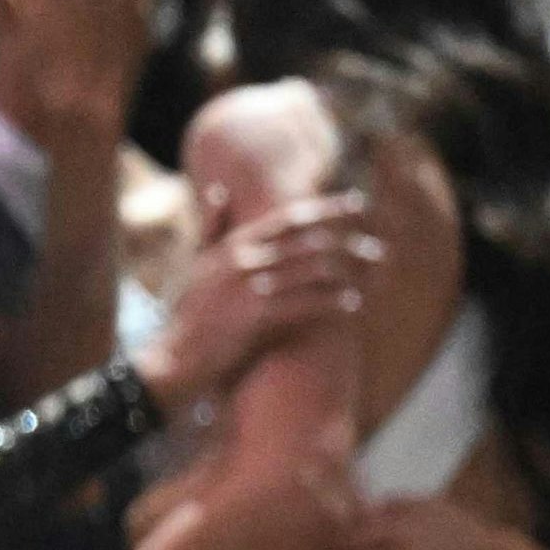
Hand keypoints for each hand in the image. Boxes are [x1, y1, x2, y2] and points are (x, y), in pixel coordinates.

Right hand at [135, 191, 377, 409]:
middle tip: (377, 246)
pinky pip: (305, 302)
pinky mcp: (255, 316)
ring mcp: (248, 287)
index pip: (288, 218)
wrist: (173, 357)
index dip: (326, 209)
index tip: (356, 204)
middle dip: (347, 240)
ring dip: (348, 269)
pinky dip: (332, 301)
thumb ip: (210, 227)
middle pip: (307, 240)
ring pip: (311, 269)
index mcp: (232, 244)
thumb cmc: (187, 313)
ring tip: (372, 273)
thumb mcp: (194, 263)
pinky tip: (352, 302)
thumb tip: (220, 192)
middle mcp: (242, 259)